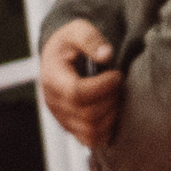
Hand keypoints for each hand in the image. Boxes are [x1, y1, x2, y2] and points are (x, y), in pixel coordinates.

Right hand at [40, 18, 119, 149]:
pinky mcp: (72, 130)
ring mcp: (62, 119)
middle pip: (89, 114)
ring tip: (114, 95)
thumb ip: (90, 38)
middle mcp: (53, 103)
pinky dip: (108, 129)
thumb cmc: (71, 43)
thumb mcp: (78, 30)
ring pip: (93, 130)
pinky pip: (93, 140)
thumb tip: (106, 55)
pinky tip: (111, 109)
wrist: (61, 59)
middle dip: (111, 99)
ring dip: (112, 114)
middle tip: (118, 84)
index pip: (78, 93)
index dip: (103, 87)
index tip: (117, 75)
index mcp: (52, 78)